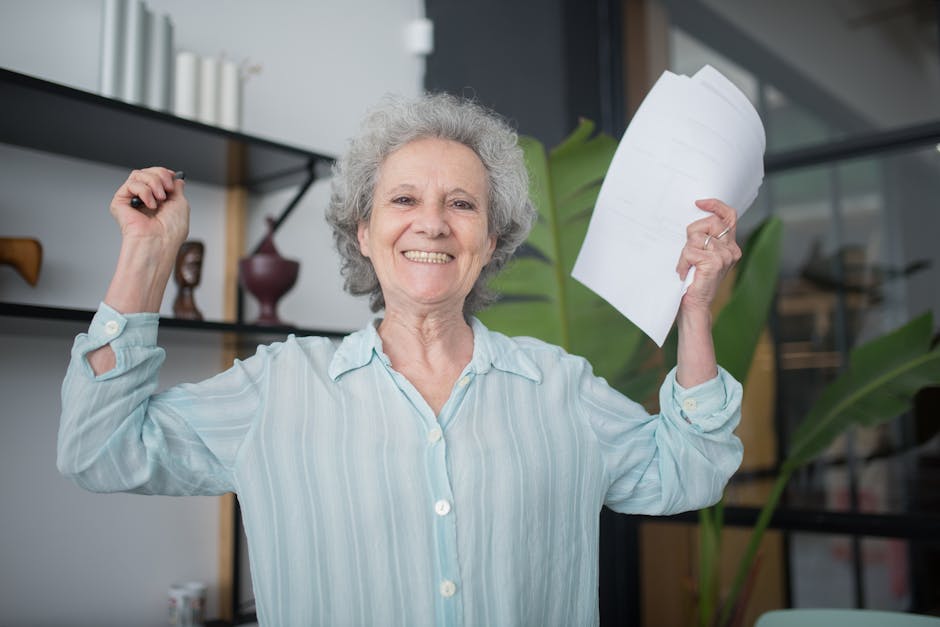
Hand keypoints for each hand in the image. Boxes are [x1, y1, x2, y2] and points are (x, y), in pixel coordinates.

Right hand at [110, 167, 188, 251]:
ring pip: (138, 174)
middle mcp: (144, 199)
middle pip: (147, 172)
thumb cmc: (171, 231)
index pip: (156, 176)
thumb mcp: (181, 204)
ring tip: (159, 199)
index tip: (172, 176)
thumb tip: (177, 179)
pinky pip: (131, 184)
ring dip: (153, 183)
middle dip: (160, 175)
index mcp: (158, 200)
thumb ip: (177, 189)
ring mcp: (132, 200)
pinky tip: (150, 205)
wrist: (160, 242)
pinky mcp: (120, 202)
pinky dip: (145, 192)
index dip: (164, 172)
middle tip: (167, 189)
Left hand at [676, 198, 741, 315]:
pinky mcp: (714, 262)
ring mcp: (725, 256)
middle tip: (687, 251)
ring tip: (686, 267)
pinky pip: (690, 251)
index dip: (715, 206)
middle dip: (692, 232)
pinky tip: (684, 273)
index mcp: (730, 246)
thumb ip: (703, 238)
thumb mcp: (700, 255)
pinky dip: (682, 262)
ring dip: (685, 252)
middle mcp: (731, 249)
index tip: (699, 203)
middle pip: (709, 222)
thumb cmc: (694, 281)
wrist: (694, 306)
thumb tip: (693, 217)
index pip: (729, 216)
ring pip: (696, 237)